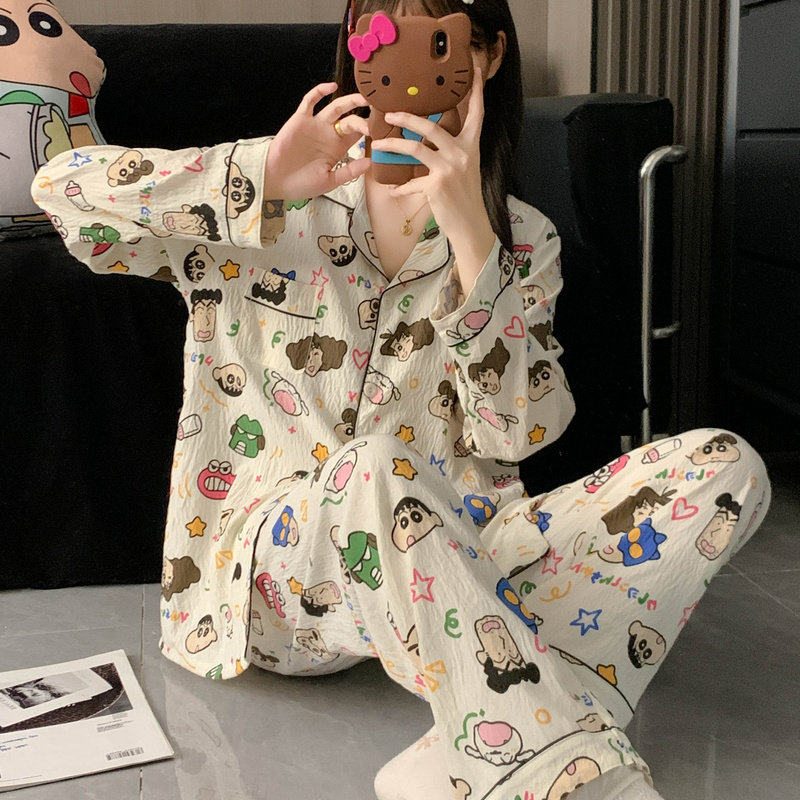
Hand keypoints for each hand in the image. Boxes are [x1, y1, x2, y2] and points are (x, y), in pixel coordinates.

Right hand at [264, 82, 371, 200]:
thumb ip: (349, 171)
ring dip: (350, 101)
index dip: (370, 130)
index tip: (381, 130)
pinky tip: (332, 87)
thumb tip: (370, 162)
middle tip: (377, 114)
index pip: (358, 135)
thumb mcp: (330, 181)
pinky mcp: (301, 119)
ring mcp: (316, 125)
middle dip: (364, 117)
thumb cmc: (302, 184)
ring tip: (364, 98)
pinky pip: (310, 101)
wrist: (276, 181)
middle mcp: (329, 135)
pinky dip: (320, 91)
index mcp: (338, 149)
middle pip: (351, 119)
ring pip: (335, 107)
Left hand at [369, 59, 490, 245]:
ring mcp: (449, 169)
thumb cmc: (465, 196)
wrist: (470, 224)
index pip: (476, 113)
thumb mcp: (465, 168)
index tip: (475, 70)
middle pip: (431, 127)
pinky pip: (411, 183)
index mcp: (471, 145)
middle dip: (408, 118)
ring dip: (394, 147)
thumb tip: (430, 138)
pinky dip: (399, 188)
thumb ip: (452, 151)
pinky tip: (391, 190)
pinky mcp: (437, 186)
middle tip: (390, 114)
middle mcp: (461, 153)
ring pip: (416, 149)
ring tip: (379, 145)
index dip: (476, 91)